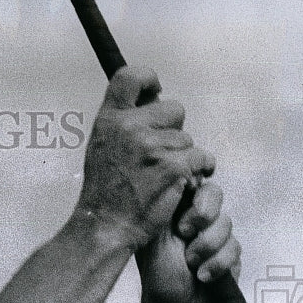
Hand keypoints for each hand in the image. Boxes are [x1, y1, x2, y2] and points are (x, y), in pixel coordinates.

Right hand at [76, 66, 215, 248]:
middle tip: (157, 154)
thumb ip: (122, 122)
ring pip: (188, 139)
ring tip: (160, 176)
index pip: (131, 77)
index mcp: (109, 120)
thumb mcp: (102, 147)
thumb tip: (150, 102)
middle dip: (172, 130)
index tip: (154, 93)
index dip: (149, 80)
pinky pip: (201, 158)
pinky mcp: (174, 167)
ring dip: (182, 157)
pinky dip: (197, 171)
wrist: (106, 226)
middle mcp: (129, 128)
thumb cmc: (105, 192)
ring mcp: (152, 147)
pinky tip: (179, 182)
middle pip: (174, 109)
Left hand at [135, 177, 241, 302]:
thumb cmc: (158, 278)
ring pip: (226, 223)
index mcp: (174, 213)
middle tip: (185, 231)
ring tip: (190, 264)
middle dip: (203, 212)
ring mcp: (215, 237)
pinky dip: (217, 264)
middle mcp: (196, 221)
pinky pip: (235, 247)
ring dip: (206, 247)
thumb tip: (176, 178)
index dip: (194, 184)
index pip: (191, 183)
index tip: (188, 192)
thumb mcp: (155, 240)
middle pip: (214, 194)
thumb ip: (167, 210)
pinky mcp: (231, 255)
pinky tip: (203, 277)